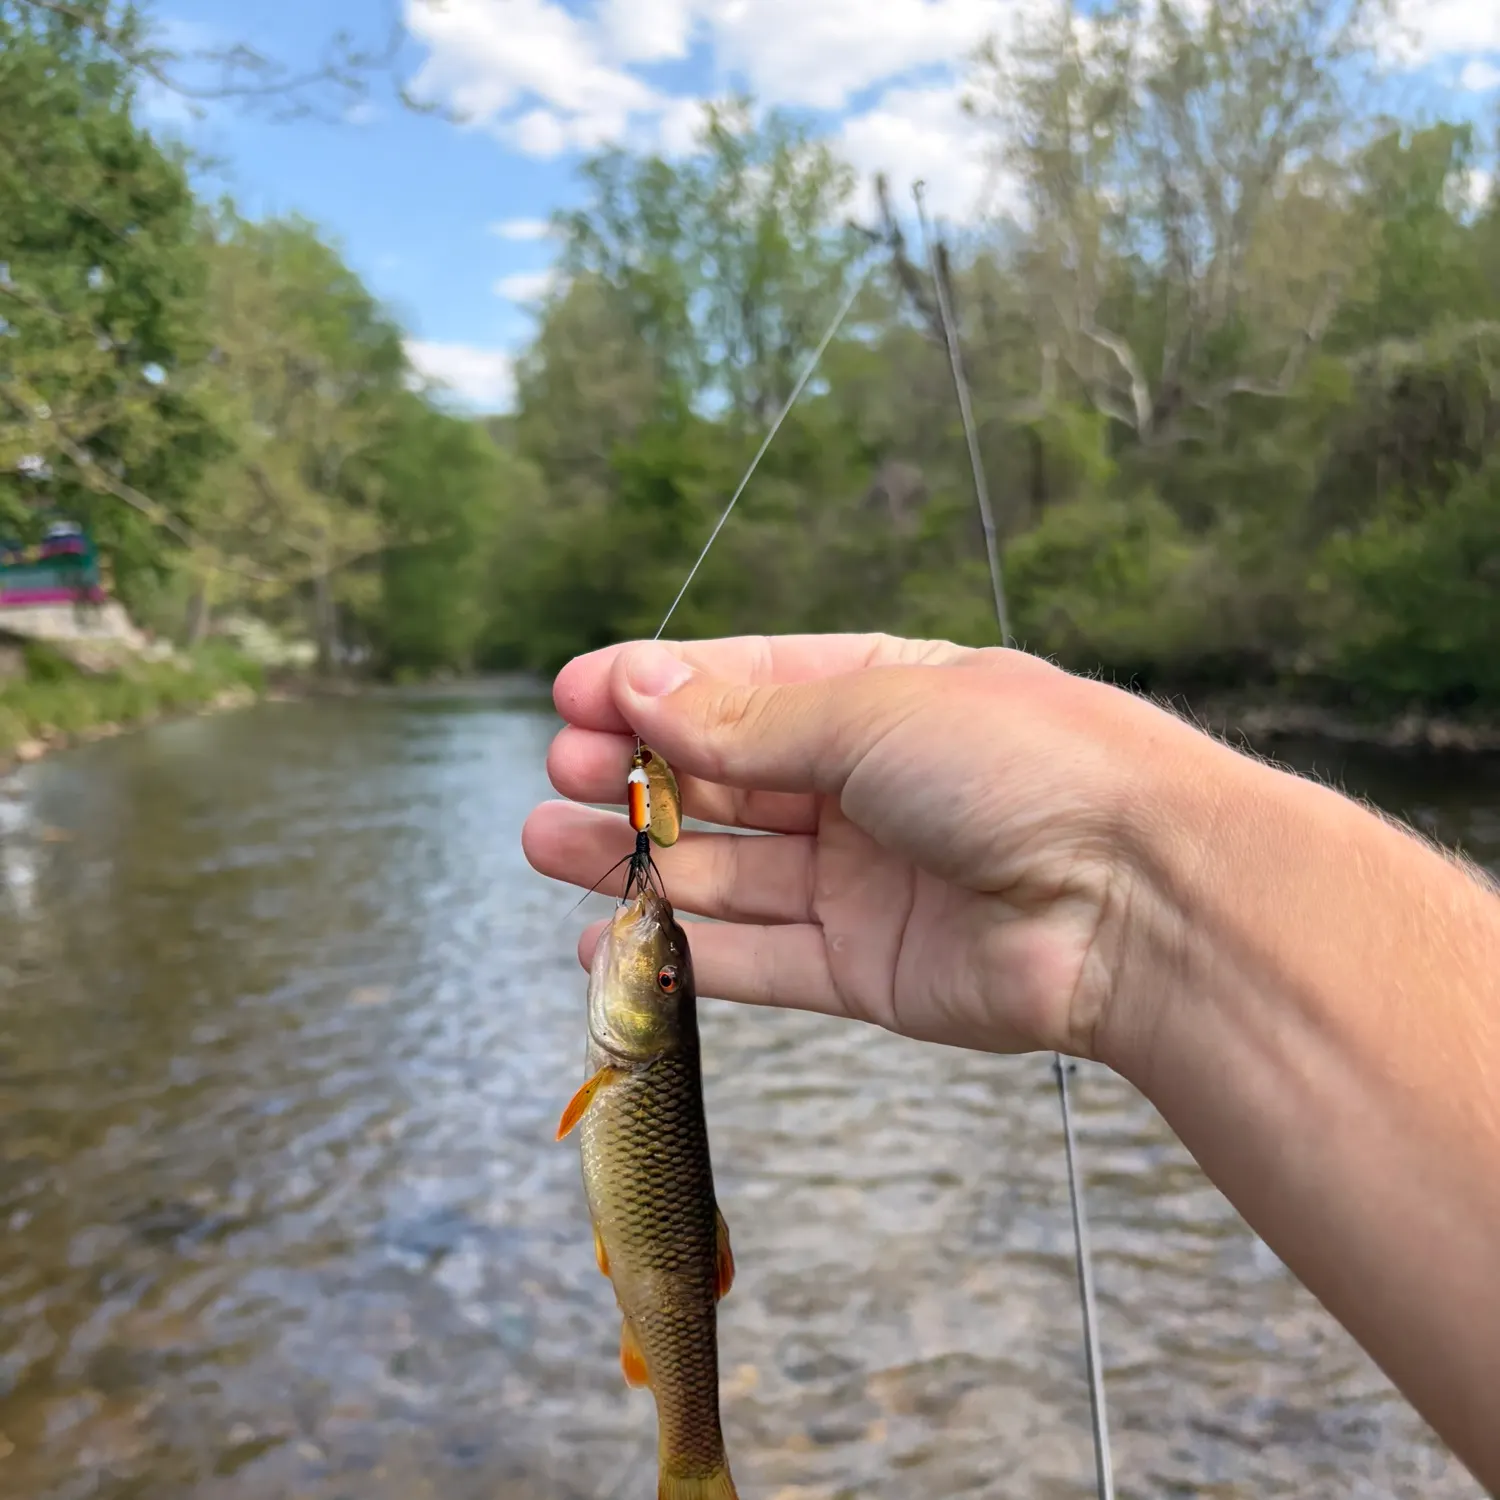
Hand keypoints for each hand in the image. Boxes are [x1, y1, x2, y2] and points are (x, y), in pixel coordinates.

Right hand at [522, 633, 1194, 1058]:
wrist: (1140, 900)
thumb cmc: (1021, 766)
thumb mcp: (871, 713)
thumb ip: (749, 722)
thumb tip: (642, 689)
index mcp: (884, 694)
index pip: (747, 683)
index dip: (656, 687)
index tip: (572, 696)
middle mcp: (872, 784)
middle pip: (726, 779)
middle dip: (636, 775)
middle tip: (556, 775)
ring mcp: (868, 879)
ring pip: (729, 868)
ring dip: (639, 860)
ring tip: (547, 844)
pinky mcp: (868, 968)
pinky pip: (758, 959)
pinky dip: (685, 953)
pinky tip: (605, 945)